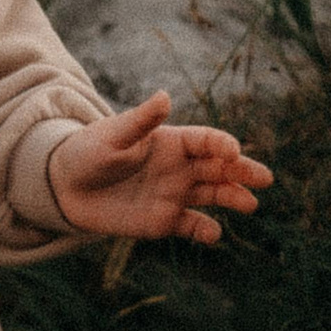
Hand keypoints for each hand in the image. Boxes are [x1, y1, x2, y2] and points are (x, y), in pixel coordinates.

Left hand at [48, 91, 272, 243]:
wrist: (65, 185)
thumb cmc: (88, 151)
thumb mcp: (112, 135)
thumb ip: (140, 121)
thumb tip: (164, 96)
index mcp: (169, 142)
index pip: (204, 140)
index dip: (221, 144)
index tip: (231, 150)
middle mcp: (179, 168)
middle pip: (219, 168)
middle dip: (243, 171)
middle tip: (264, 178)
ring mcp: (175, 194)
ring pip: (214, 195)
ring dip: (233, 199)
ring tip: (249, 204)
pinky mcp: (165, 220)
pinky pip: (193, 226)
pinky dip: (205, 230)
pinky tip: (212, 233)